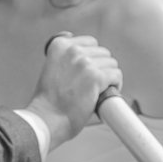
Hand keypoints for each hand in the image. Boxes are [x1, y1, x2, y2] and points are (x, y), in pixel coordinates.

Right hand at [28, 33, 121, 149]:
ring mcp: (85, 63)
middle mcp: (73, 50)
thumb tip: (83, 48)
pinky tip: (106, 94)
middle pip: (103, 53)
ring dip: (109, 77)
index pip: (90, 42)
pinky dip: (115, 86)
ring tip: (100, 90)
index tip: (89, 72)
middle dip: (101, 68)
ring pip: (112, 64)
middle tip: (95, 85)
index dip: (92, 58)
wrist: (46, 119)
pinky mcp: (96, 77)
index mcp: (59, 45)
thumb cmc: (48, 101)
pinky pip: (116, 75)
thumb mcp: (51, 68)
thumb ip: (66, 57)